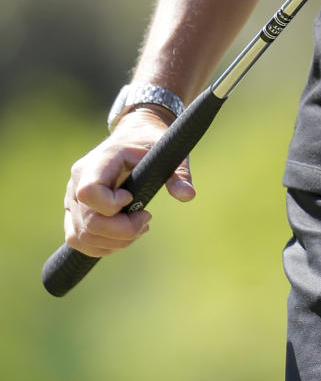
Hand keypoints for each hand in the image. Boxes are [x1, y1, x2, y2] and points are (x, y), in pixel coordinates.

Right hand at [63, 108, 194, 257]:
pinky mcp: (74, 211)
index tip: (132, 199)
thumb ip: (178, 173)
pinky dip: (101, 246)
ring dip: (113, 242)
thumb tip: (188, 196)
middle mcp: (77, 180)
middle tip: (146, 220)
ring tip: (138, 228)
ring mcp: (72, 197)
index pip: (89, 192)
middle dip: (122, 231)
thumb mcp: (166, 151)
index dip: (110, 205)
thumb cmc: (150, 141)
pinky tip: (124, 236)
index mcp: (98, 161)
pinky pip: (78, 239)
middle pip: (88, 221)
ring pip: (81, 236)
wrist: (134, 134)